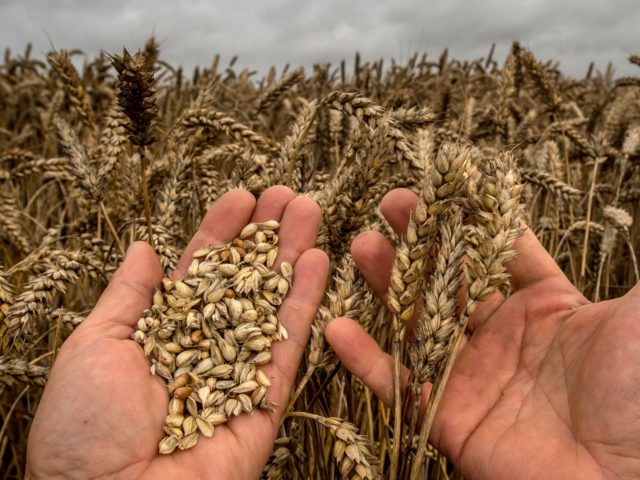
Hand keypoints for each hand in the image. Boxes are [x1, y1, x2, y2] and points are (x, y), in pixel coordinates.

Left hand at [26, 187, 328, 479]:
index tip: (241, 196)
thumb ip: (128, 296)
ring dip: (292, 256)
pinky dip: (306, 301)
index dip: (221, 233)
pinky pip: (289, 343)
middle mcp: (205, 347)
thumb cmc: (84, 430)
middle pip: (243, 281)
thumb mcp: (94, 346)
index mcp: (161, 333)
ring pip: (272, 303)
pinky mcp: (267, 399)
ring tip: (309, 208)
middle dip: (265, 236)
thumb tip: (142, 247)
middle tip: (286, 194)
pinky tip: (317, 260)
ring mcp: (239, 372)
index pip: (199, 272)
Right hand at [326, 188, 639, 479]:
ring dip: (386, 289)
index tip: (441, 190)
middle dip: (419, 245)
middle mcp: (506, 340)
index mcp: (549, 311)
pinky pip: (399, 386)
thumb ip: (628, 274)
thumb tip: (636, 212)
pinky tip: (336, 326)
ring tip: (361, 248)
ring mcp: (474, 378)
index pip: (500, 254)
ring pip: (418, 325)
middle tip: (388, 209)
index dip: (470, 220)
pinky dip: (365, 359)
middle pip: (449, 283)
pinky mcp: (450, 419)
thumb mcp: (638, 318)